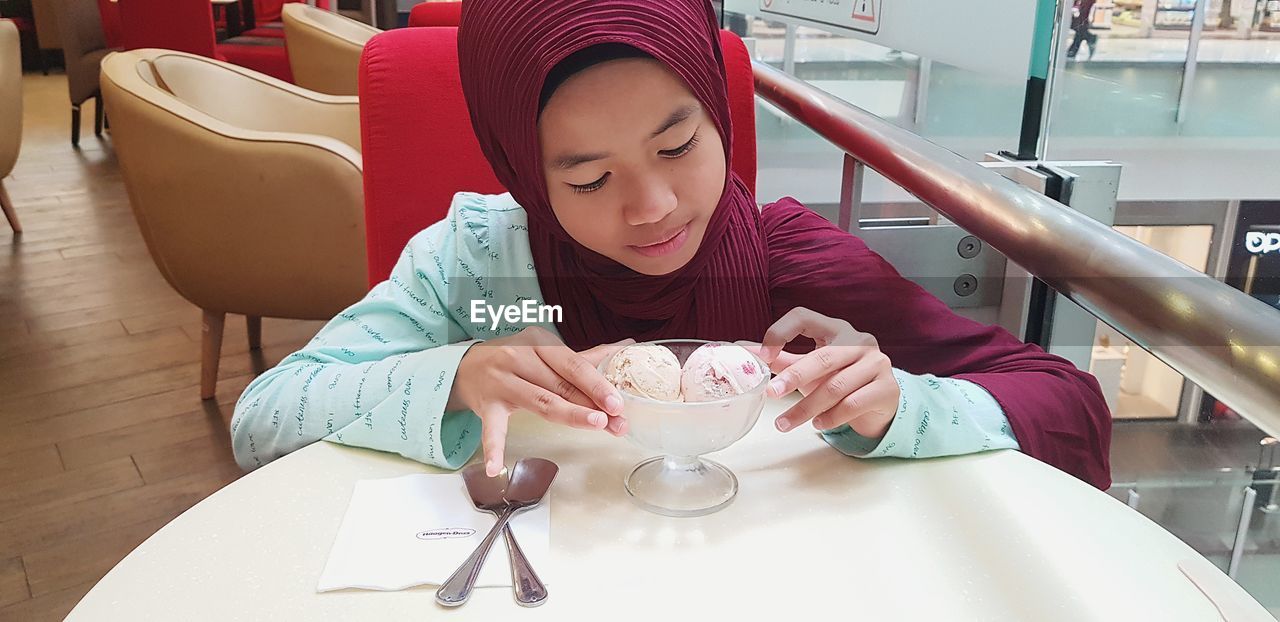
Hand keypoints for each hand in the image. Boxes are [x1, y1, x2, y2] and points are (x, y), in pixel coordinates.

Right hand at [449, 327, 632, 475]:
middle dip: (592, 405)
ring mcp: (502, 382)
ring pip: (540, 401)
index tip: (619, 403)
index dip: (598, 384)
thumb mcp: (544, 351)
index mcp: (540, 343)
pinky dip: (493, 448)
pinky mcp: (486, 405)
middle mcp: (520, 358)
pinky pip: (492, 429)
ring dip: (569, 415)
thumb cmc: (514, 360)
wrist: (464, 366)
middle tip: (617, 423)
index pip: (574, 365)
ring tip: (595, 426)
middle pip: (561, 385)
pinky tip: (495, 468)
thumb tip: (627, 347)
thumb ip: (583, 356)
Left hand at [747, 307, 899, 438]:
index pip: (803, 316)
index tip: (764, 356)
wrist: (879, 403)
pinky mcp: (887, 388)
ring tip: (786, 423)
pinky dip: (832, 417)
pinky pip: (854, 403)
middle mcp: (859, 341)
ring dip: (807, 407)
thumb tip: (744, 352)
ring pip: (836, 386)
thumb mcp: (810, 368)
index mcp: (835, 328)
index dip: (781, 331)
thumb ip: (780, 359)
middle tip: (771, 394)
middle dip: (794, 377)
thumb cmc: (840, 379)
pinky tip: (818, 425)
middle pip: (822, 357)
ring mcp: (877, 363)